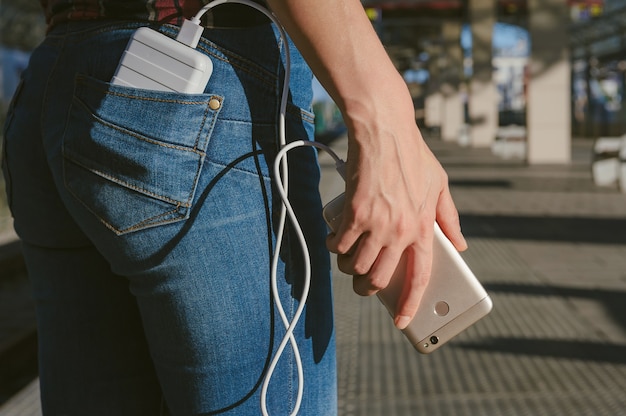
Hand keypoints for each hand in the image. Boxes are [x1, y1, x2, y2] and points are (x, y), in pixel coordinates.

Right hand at [326, 78, 465, 328]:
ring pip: (357, 265)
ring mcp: (377, 224)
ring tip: (348, 256)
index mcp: (424, 227)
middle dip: (367, 288)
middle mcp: (401, 231)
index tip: (403, 321)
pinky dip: (334, 247)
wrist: (384, 130)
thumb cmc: (412, 155)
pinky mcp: (354, 213)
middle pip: (380, 278)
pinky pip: (339, 245)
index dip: (410, 303)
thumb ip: (449, 218)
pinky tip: (335, 239)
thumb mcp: (440, 185)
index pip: (420, 276)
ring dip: (348, 267)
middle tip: (362, 283)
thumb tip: (460, 245)